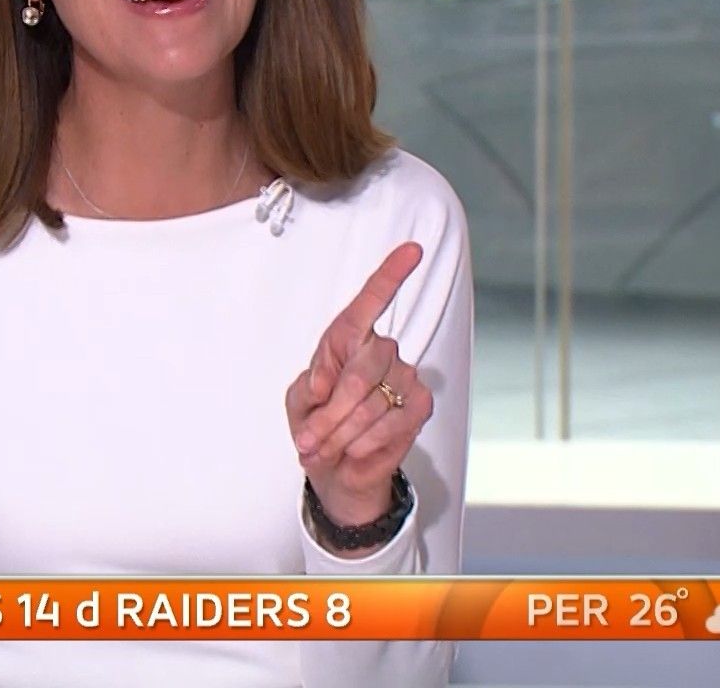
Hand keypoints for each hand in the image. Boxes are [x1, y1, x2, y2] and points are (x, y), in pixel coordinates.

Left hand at [284, 242, 434, 537]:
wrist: (335, 468)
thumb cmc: (315, 424)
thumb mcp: (299, 401)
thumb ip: (310, 386)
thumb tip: (324, 385)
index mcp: (348, 339)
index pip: (370, 301)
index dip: (391, 275)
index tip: (412, 250)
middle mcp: (382, 351)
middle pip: (364, 365)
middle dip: (332, 409)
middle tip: (309, 437)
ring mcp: (405, 376)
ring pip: (374, 400)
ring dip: (342, 432)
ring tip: (325, 447)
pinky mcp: (420, 406)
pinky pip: (392, 421)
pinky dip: (364, 441)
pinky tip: (353, 448)